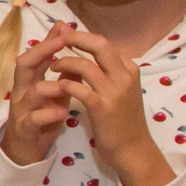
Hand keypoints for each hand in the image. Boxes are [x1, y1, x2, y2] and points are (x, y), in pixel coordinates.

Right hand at [0, 21, 77, 167]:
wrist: (25, 152)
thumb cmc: (41, 118)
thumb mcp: (52, 94)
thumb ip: (60, 74)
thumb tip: (74, 51)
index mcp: (29, 81)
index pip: (35, 55)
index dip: (47, 41)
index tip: (64, 27)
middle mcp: (21, 91)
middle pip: (24, 65)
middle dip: (42, 52)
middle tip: (61, 43)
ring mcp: (21, 110)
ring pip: (31, 92)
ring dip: (51, 86)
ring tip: (70, 84)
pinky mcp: (24, 129)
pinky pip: (34, 119)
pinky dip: (48, 115)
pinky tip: (63, 113)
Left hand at [42, 27, 172, 185]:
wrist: (134, 149)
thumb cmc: (124, 119)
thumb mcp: (122, 90)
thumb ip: (110, 71)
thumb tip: (91, 52)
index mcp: (130, 69)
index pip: (104, 44)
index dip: (83, 37)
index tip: (66, 36)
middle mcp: (125, 76)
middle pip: (99, 45)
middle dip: (75, 38)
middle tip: (57, 39)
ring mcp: (115, 91)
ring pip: (85, 65)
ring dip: (64, 62)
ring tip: (52, 66)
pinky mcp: (102, 107)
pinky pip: (79, 88)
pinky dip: (64, 84)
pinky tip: (57, 85)